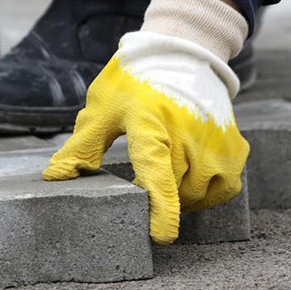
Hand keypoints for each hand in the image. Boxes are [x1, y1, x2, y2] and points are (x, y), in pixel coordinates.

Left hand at [45, 0, 249, 243]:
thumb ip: (81, 147)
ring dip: (183, 198)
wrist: (182, 52)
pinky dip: (209, 192)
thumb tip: (54, 178)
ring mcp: (216, 140)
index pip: (157, 171)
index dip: (161, 207)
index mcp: (151, 122)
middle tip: (143, 187)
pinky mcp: (236, 146)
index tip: (162, 236)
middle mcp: (189, 132)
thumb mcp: (103, 109)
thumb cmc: (136, 84)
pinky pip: (225, 187)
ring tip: (167, 180)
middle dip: (159, 199)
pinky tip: (192, 180)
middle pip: (176, 190)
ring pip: (201, 193)